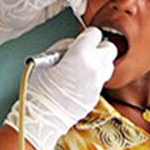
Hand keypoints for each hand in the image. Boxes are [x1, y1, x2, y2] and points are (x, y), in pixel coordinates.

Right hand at [4, 27, 116, 149]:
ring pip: (109, 65)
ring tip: (85, 67)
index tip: (83, 39)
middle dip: (100, 48)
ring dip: (100, 63)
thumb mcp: (47, 59)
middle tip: (88, 51)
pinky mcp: (96, 96)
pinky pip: (101, 81)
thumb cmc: (40, 89)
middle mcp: (93, 67)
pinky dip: (94, 78)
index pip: (95, 34)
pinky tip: (80, 81)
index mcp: (80, 54)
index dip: (87, 35)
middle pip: (110, 48)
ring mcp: (97, 83)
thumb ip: (64, 47)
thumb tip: (73, 45)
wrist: (43, 116)